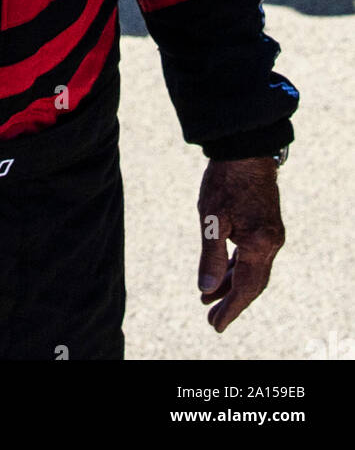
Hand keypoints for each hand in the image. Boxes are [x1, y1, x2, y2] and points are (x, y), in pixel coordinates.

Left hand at [197, 157, 284, 331]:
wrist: (245, 150)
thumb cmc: (225, 180)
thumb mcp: (211, 218)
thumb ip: (210, 255)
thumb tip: (206, 288)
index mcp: (259, 244)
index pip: (246, 288)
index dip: (231, 309)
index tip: (216, 326)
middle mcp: (271, 243)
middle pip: (252, 283)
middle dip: (232, 302)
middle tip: (212, 319)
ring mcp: (271, 235)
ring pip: (253, 270)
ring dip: (232, 284)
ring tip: (209, 297)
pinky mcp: (266, 226)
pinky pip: (253, 256)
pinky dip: (237, 267)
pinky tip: (223, 272)